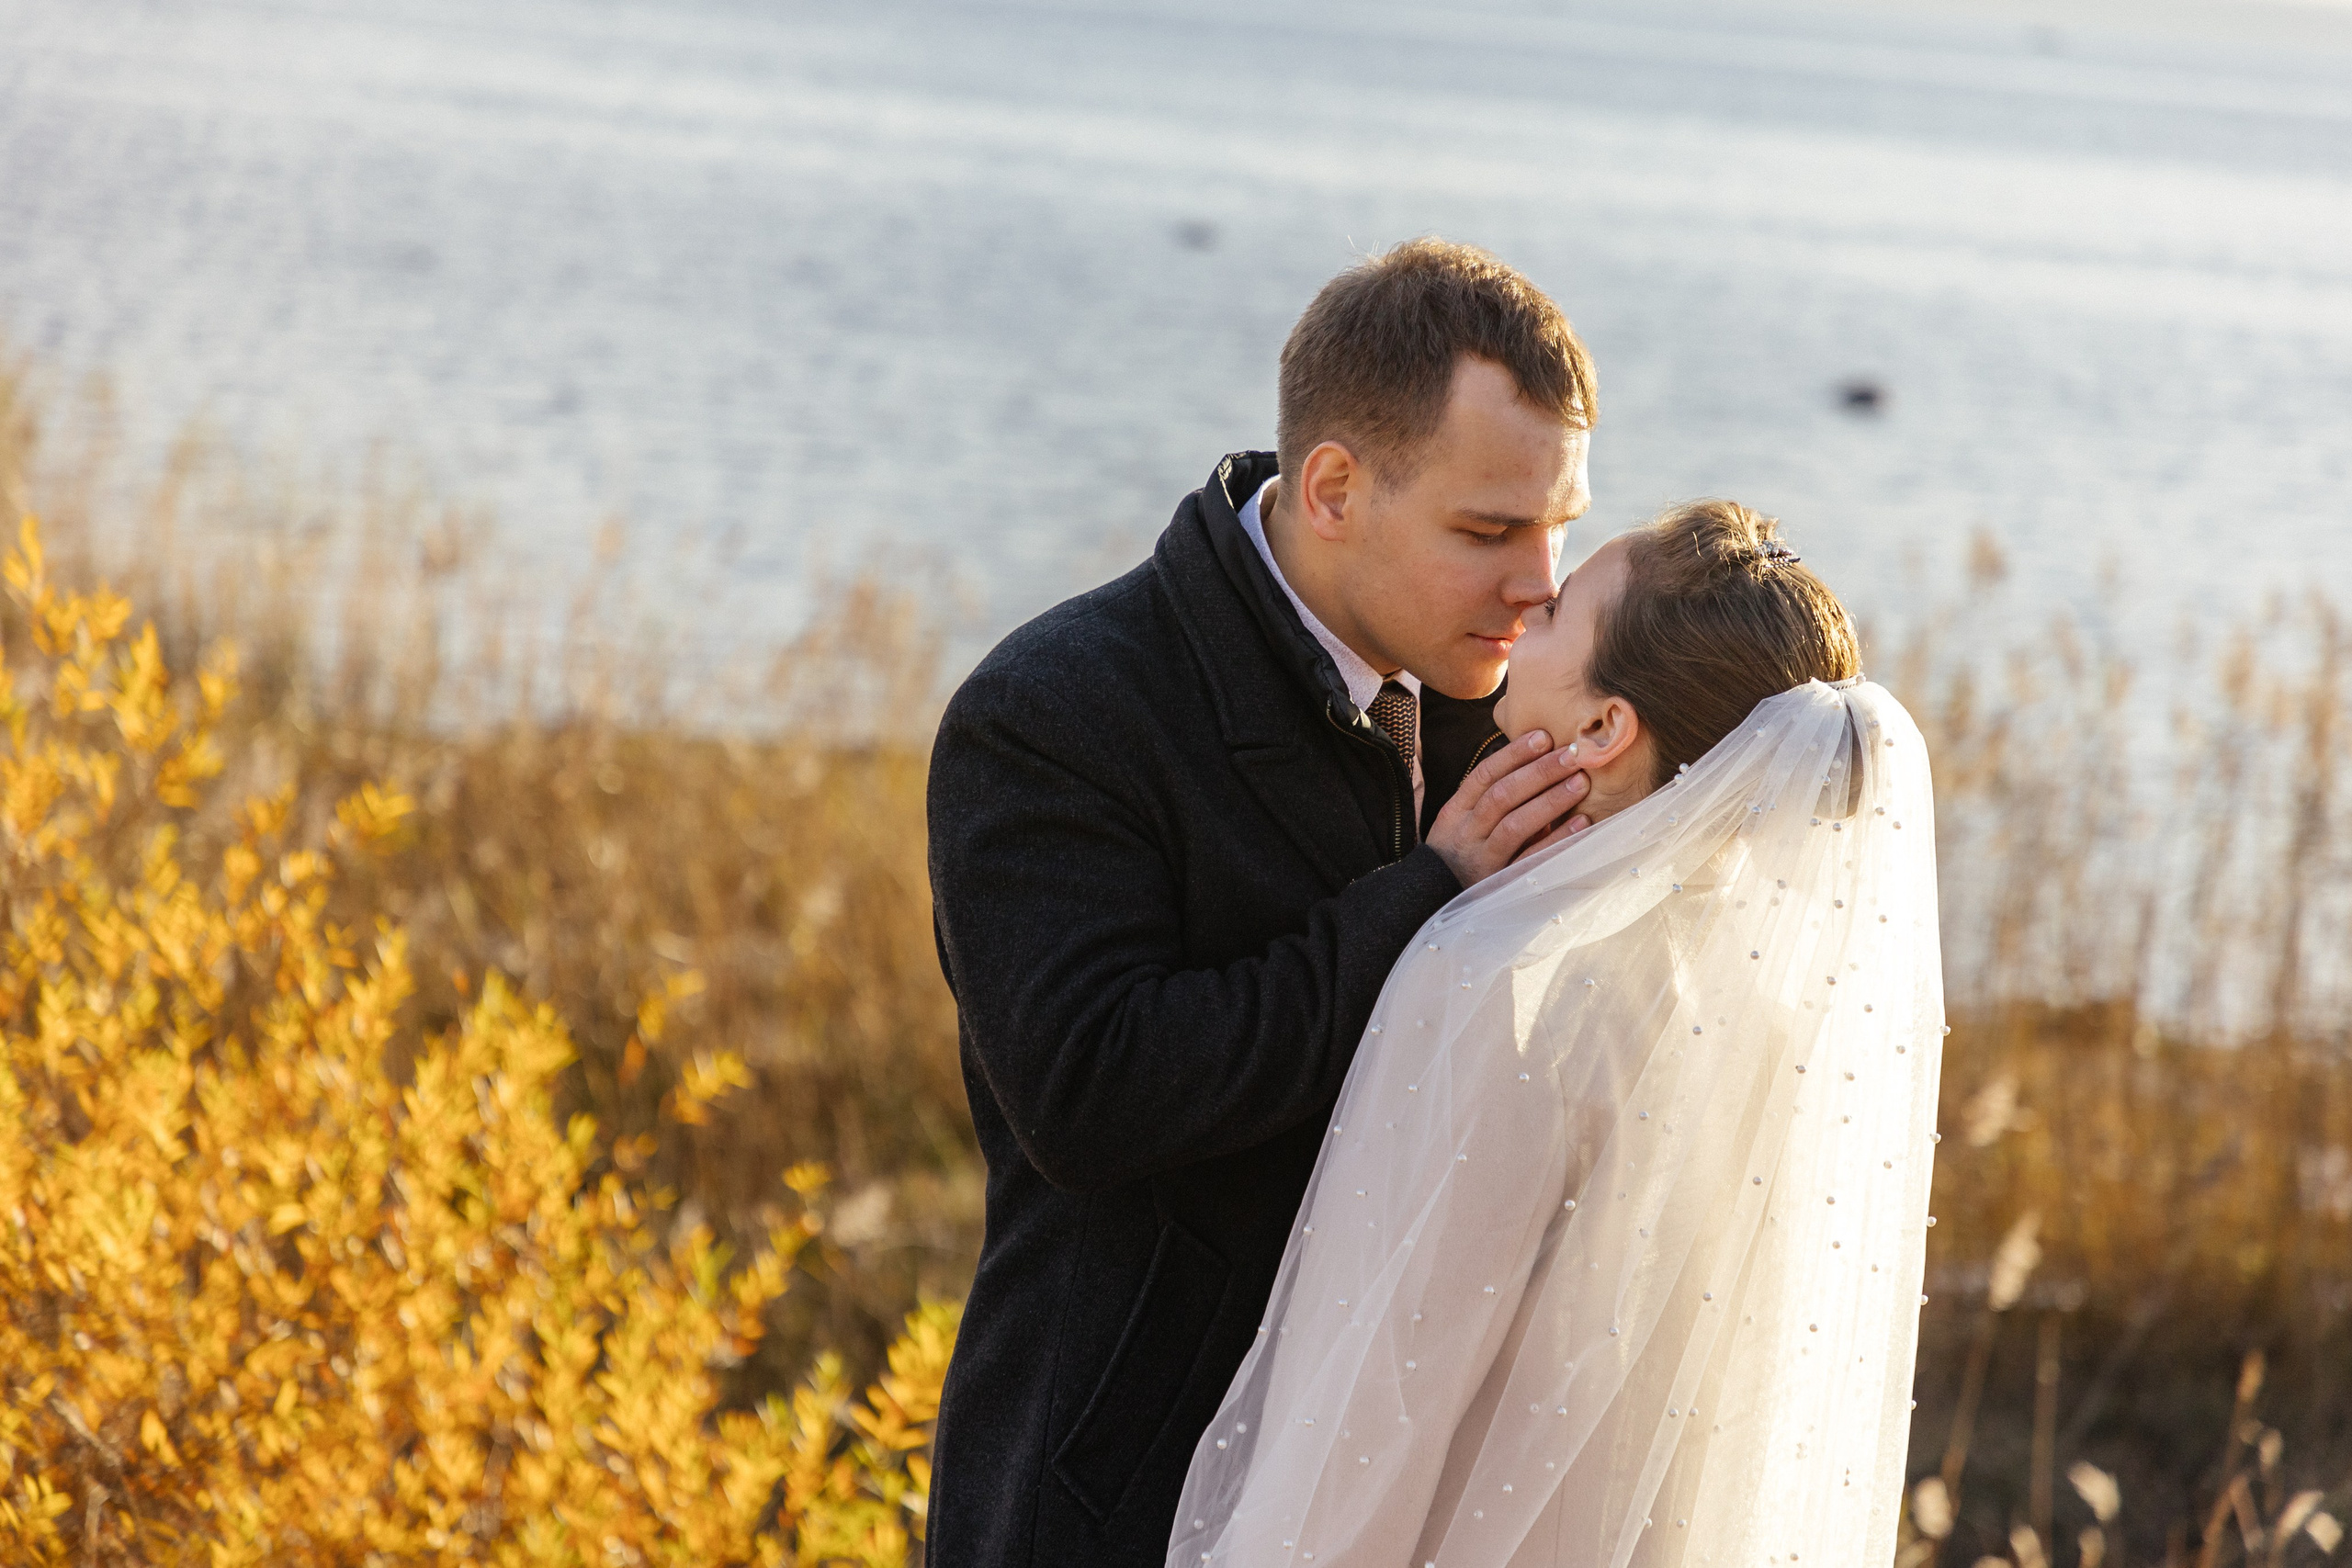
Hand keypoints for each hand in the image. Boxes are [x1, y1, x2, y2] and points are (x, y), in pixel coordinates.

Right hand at [1426, 730, 1591, 886]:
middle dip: (1539, 772)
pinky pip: (1531, 858)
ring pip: (1515, 824)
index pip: (1483, 775)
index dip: (1514, 755)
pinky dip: (1557, 839)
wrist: (1434, 899)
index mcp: (1455, 811)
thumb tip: (1538, 762)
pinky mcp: (1500, 882)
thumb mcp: (1465, 822)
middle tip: (1573, 755)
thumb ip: (1494, 798)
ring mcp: (1482, 858)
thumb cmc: (1462, 852)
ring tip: (1580, 782)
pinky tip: (1581, 823)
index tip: (1543, 737)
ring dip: (1550, 800)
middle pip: (1502, 795)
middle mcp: (1466, 832)